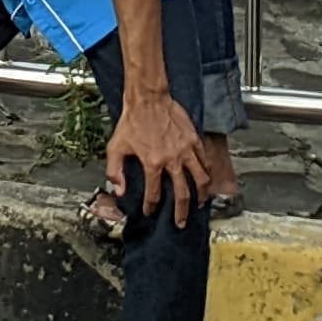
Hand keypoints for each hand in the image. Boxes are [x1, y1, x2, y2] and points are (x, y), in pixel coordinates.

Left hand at [101, 89, 217, 229]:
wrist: (148, 98)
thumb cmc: (131, 121)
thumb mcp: (115, 147)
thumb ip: (114, 171)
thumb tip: (119, 192)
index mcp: (152, 163)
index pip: (154, 193)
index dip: (151, 206)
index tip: (150, 212)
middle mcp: (172, 160)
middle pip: (182, 193)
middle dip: (181, 211)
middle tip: (180, 221)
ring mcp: (185, 150)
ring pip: (200, 179)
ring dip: (201, 194)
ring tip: (200, 203)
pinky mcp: (194, 139)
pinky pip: (205, 160)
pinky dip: (207, 172)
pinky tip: (206, 178)